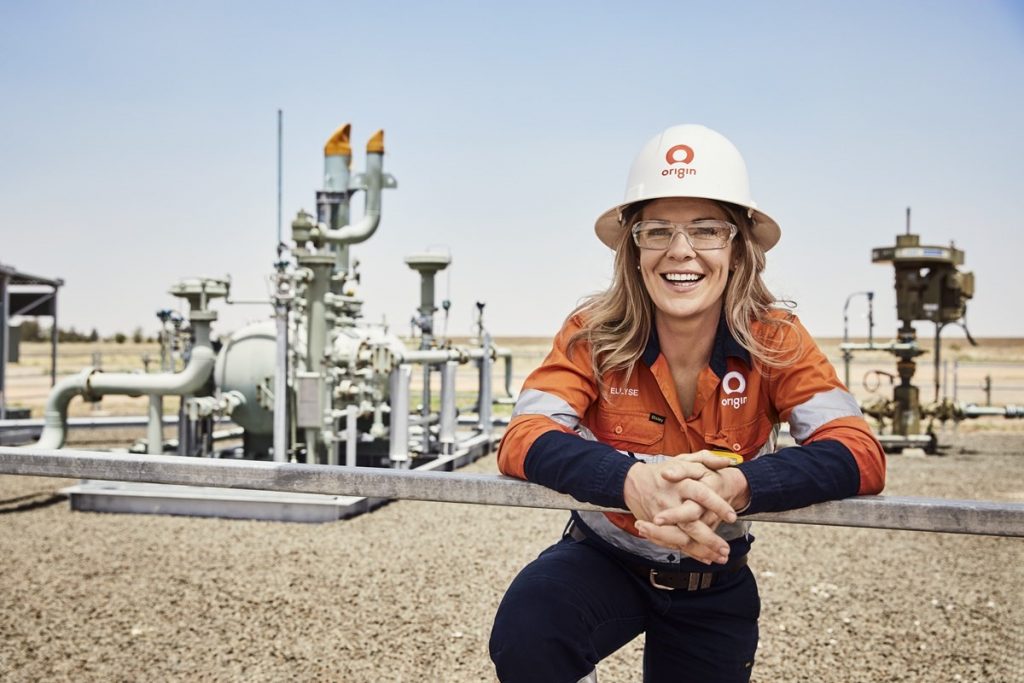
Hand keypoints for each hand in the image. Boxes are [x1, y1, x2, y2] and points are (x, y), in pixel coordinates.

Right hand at [623, 452, 737, 563]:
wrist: (631, 482)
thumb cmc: (661, 471)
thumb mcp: (683, 460)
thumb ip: (706, 459)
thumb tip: (728, 461)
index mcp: (679, 483)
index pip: (701, 494)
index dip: (717, 505)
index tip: (732, 517)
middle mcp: (670, 501)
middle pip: (690, 522)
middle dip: (709, 538)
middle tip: (726, 549)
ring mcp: (661, 517)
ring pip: (681, 538)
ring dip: (701, 550)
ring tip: (719, 557)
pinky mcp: (656, 527)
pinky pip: (672, 543)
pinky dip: (688, 553)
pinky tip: (705, 558)